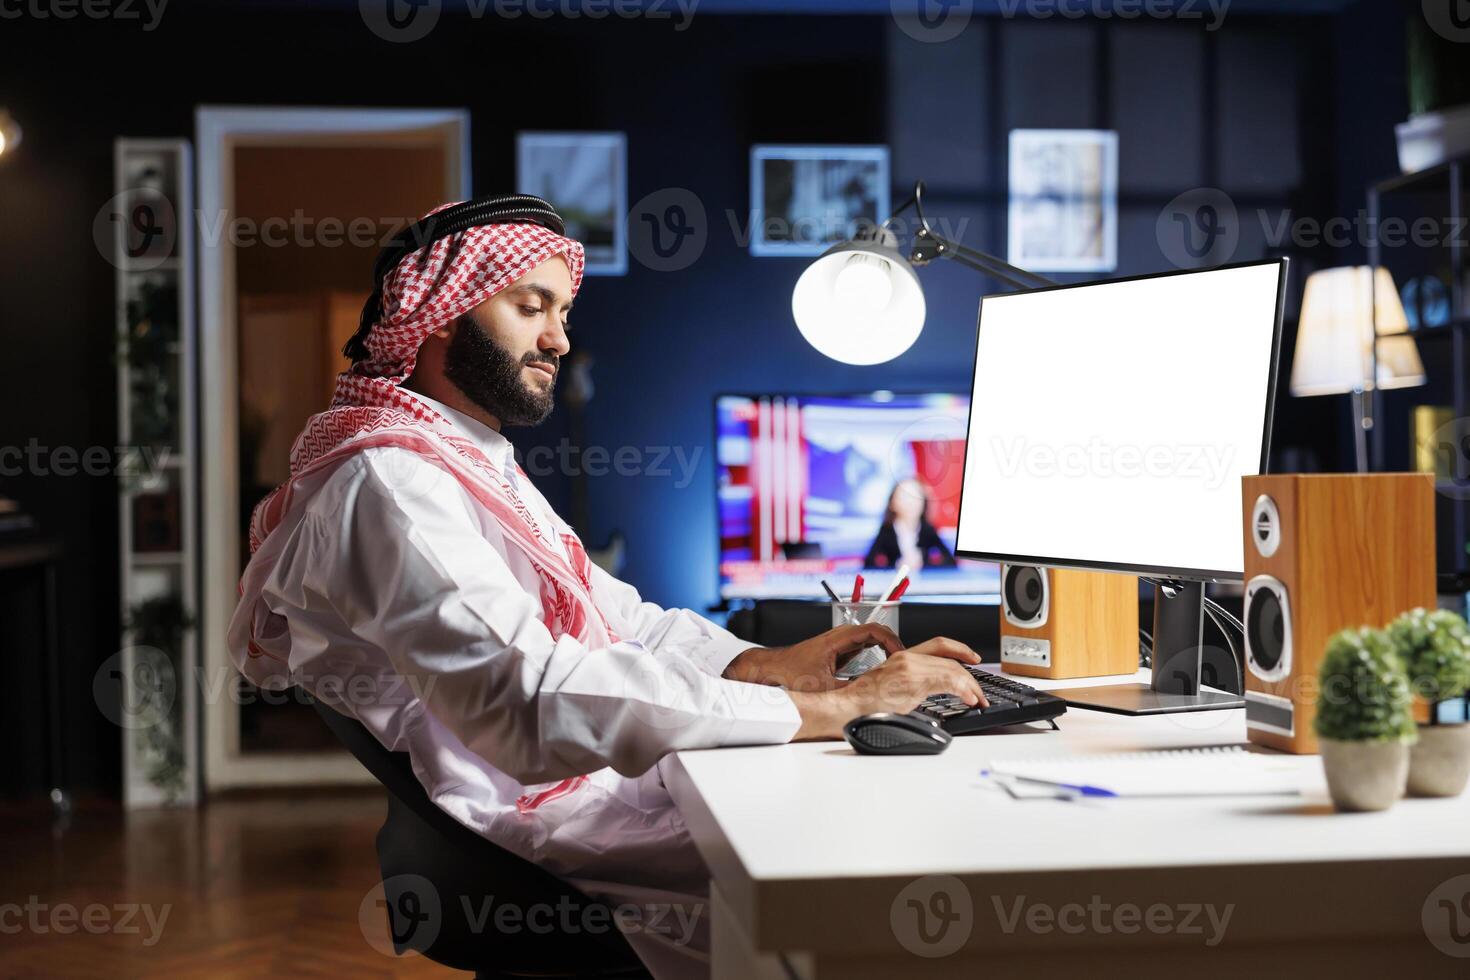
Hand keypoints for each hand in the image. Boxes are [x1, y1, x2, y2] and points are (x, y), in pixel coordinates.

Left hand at [723, 623, 905, 691]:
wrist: (770, 668)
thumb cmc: (790, 673)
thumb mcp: (822, 688)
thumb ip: (847, 692)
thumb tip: (867, 701)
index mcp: (838, 639)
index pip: (874, 630)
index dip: (892, 641)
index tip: (901, 656)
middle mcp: (840, 636)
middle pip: (877, 632)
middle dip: (895, 645)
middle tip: (906, 662)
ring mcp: (839, 642)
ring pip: (871, 639)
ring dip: (886, 649)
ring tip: (899, 665)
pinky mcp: (838, 651)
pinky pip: (864, 647)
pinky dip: (877, 654)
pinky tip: (883, 669)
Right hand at [788, 637, 987, 739]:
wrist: (846, 708)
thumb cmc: (861, 705)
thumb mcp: (889, 688)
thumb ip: (908, 685)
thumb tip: (925, 696)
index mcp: (900, 657)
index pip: (937, 645)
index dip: (959, 649)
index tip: (971, 658)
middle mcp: (906, 658)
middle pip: (948, 655)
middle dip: (969, 668)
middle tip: (980, 683)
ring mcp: (909, 668)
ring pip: (951, 668)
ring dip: (970, 684)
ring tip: (977, 698)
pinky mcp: (913, 681)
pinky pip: (948, 681)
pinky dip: (964, 689)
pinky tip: (970, 699)